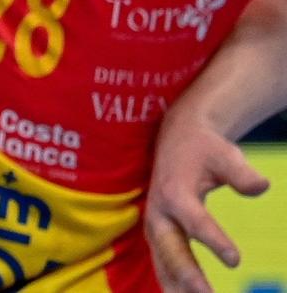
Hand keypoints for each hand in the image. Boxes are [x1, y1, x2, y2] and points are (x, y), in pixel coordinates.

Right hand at [145, 107, 270, 292]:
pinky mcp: (159, 234)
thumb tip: (262, 186)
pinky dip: (171, 282)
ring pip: (163, 261)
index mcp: (175, 191)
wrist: (178, 139)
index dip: (214, 240)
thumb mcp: (225, 154)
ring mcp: (156, 225)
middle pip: (171, 248)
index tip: (236, 260)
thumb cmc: (206, 149)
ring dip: (176, 285)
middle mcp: (160, 211)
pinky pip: (163, 263)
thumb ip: (241, 172)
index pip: (195, 221)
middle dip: (187, 274)